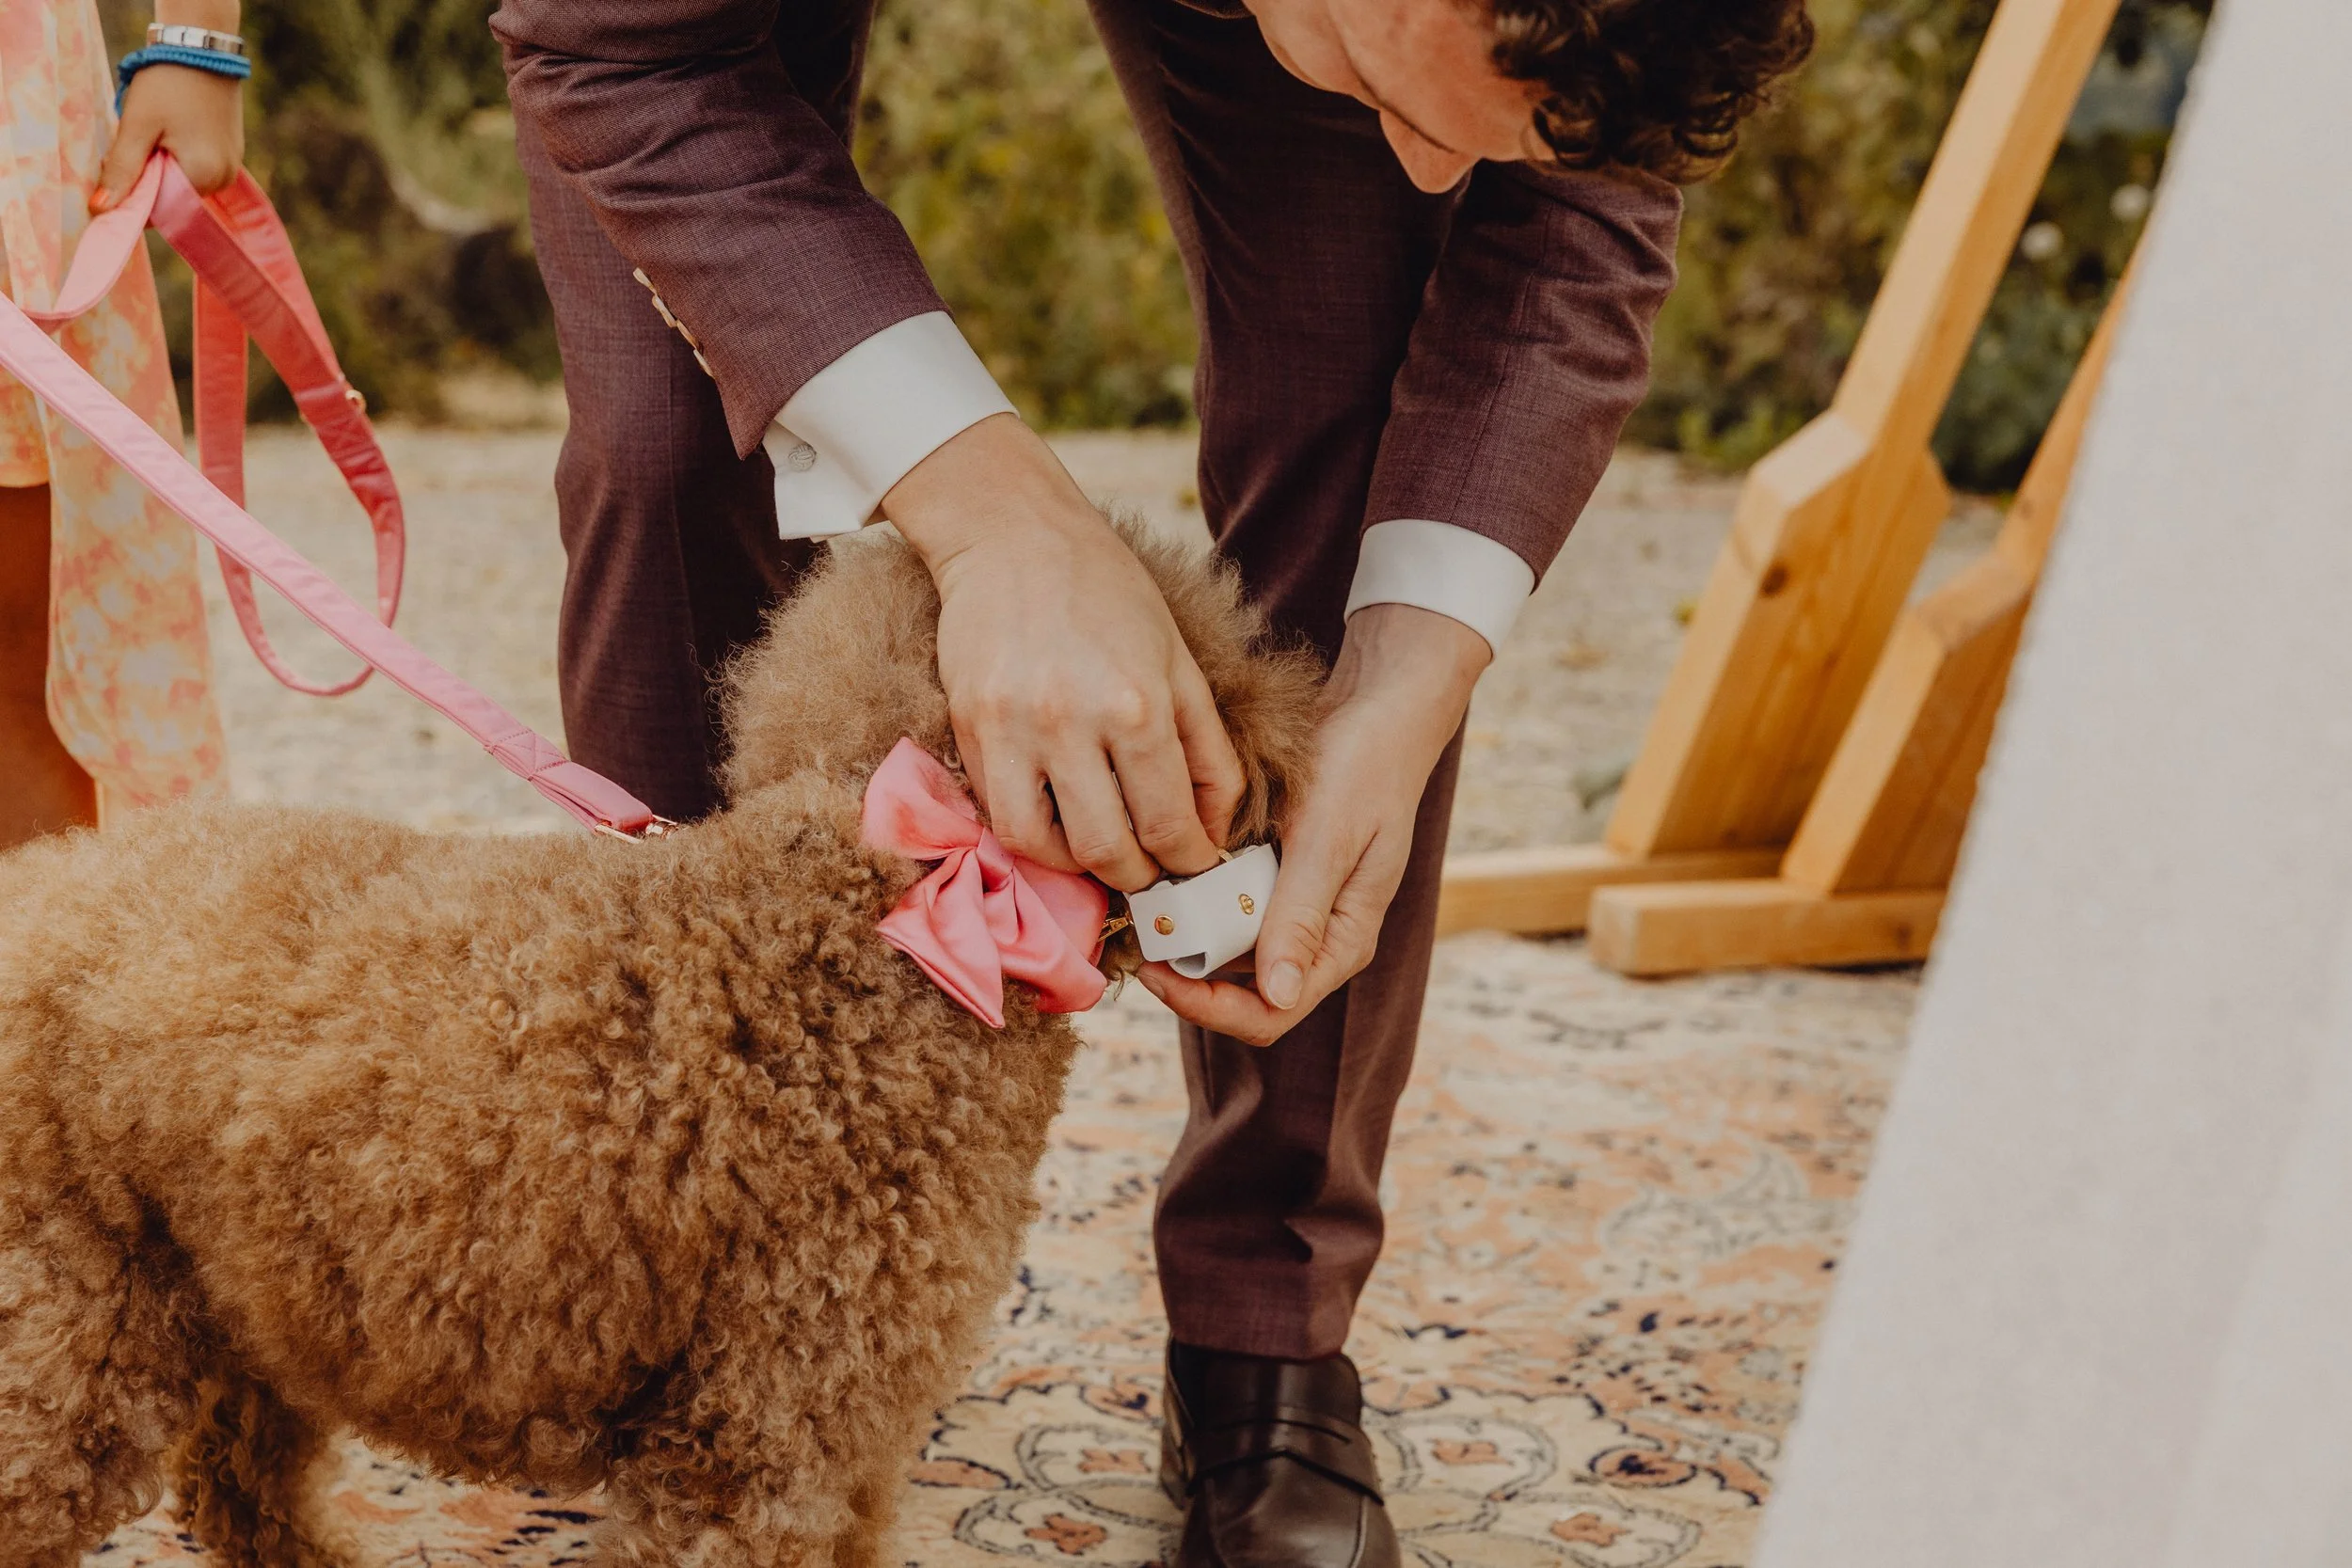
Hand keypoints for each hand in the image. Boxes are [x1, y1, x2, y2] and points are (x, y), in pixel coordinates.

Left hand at [94, 0, 245, 211]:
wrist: (201, 50)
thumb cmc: (167, 84)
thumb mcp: (137, 126)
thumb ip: (121, 170)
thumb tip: (101, 210)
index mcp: (202, 177)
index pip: (159, 209)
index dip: (132, 191)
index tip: (117, 163)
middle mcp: (223, 180)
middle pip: (172, 198)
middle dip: (148, 178)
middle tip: (135, 141)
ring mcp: (231, 169)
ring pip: (183, 185)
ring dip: (162, 168)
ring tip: (154, 133)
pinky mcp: (232, 157)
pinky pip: (197, 171)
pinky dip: (177, 159)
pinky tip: (170, 132)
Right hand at [883, 413, 1243, 892]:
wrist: (1014, 537)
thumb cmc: (1109, 595)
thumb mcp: (1179, 663)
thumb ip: (1207, 751)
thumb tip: (1214, 830)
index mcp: (1137, 704)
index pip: (1169, 824)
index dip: (1190, 861)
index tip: (1196, 864)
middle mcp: (1070, 723)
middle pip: (1108, 851)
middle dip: (1140, 877)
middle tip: (1153, 871)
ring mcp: (1011, 729)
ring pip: (1043, 848)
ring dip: (1080, 868)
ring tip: (1103, 851)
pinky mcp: (968, 729)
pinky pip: (998, 815)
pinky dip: (1033, 836)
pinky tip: (1058, 821)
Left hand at [1138, 603, 1489, 1044]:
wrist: (1380, 708)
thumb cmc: (1365, 768)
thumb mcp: (1328, 839)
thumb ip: (1300, 916)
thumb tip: (1277, 996)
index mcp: (1343, 942)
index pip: (1271, 1012)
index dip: (1209, 1006)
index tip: (1156, 973)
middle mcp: (1318, 937)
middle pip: (1245, 991)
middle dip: (1189, 977)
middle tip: (1138, 939)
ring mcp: (1297, 909)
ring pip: (1233, 952)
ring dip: (1190, 939)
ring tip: (1145, 907)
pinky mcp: (1279, 879)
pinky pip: (1232, 910)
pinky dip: (1199, 903)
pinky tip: (1168, 877)